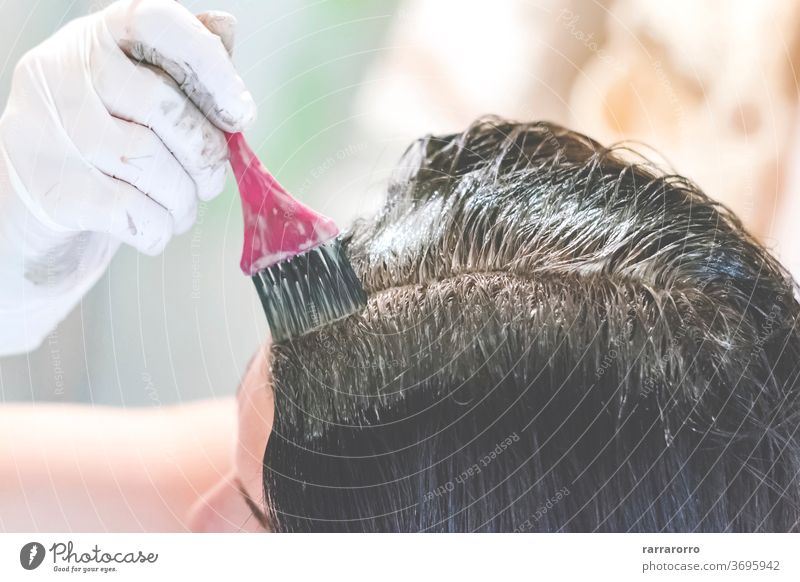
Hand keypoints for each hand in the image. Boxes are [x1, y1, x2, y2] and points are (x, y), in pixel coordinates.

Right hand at [0, 0, 255, 353]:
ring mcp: (50, 131)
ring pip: (151, 165)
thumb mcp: (135, 94)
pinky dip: (161, 229)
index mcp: (94, 39)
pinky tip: (159, 227)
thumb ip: (181, 65)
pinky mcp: (53, 189)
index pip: (159, 24)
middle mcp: (63, 73)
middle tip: (211, 180)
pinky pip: (134, 213)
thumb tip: (225, 27)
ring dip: (185, 200)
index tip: (242, 115)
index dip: (212, 68)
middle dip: (206, 156)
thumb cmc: (99, 146)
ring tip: (183, 207)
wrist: (31, 208)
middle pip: (164, 107)